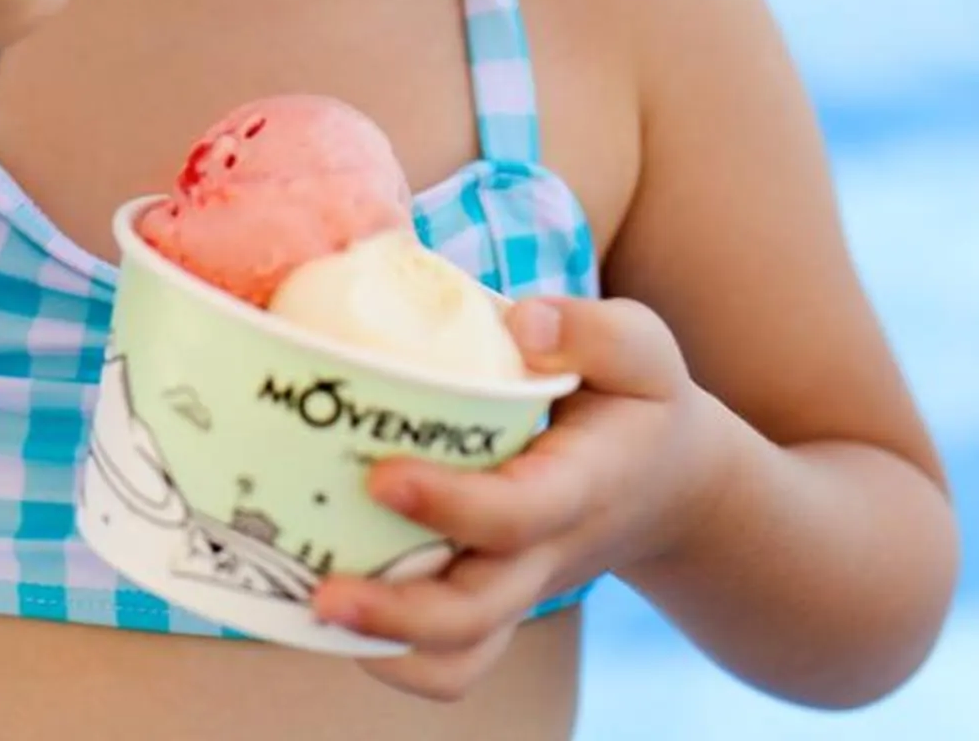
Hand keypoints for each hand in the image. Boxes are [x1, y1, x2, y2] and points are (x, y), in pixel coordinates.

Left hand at [311, 295, 728, 702]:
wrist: (665, 482)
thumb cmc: (636, 403)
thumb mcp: (642, 350)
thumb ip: (592, 330)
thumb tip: (519, 322)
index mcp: (580, 488)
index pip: (518, 513)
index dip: (451, 505)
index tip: (382, 477)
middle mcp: (543, 554)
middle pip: (476, 613)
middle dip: (399, 613)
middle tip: (324, 591)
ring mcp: (516, 587)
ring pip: (457, 652)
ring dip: (384, 644)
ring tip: (312, 609)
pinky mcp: (491, 601)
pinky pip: (446, 658)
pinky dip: (388, 652)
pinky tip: (326, 609)